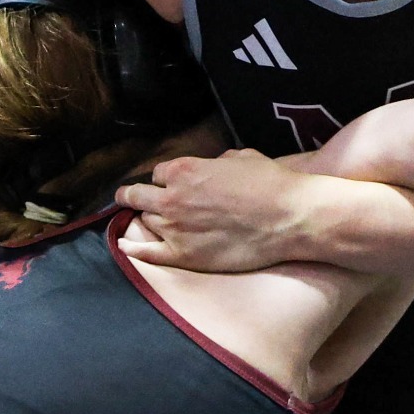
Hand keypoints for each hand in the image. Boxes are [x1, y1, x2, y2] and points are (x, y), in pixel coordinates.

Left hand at [114, 149, 324, 272]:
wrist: (289, 217)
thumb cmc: (269, 183)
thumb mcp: (240, 157)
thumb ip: (215, 163)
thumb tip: (211, 168)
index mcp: (183, 170)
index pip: (158, 173)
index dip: (166, 179)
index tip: (170, 185)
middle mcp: (172, 198)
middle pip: (138, 196)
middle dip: (135, 196)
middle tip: (130, 199)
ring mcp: (175, 228)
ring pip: (147, 222)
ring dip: (151, 220)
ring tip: (156, 224)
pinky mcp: (183, 255)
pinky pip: (146, 253)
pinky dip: (132, 248)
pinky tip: (124, 245)